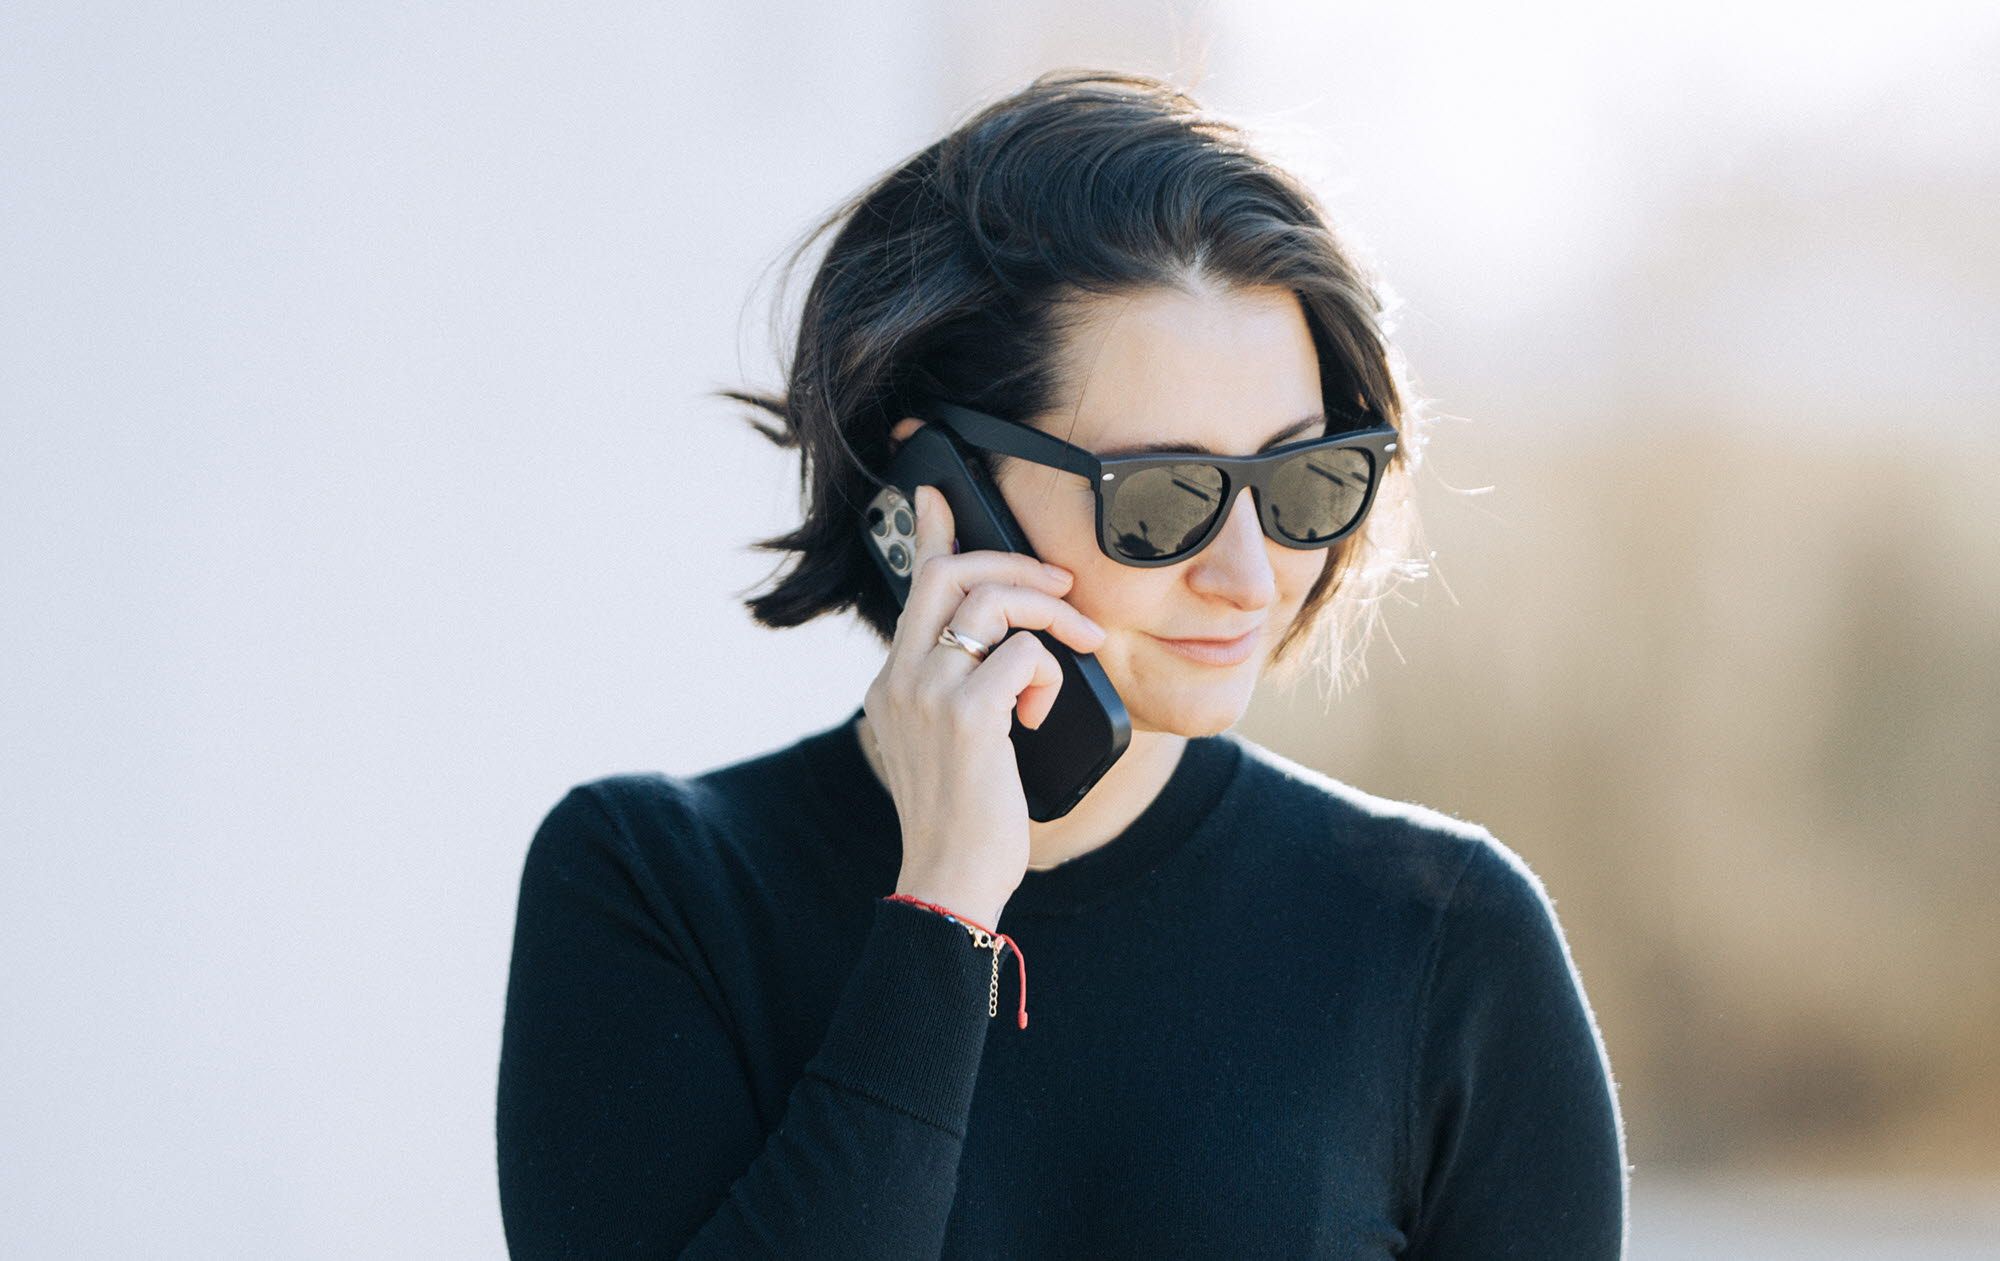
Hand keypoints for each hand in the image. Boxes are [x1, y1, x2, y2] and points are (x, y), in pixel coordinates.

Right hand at [863, 484, 1107, 924]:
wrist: (949, 878)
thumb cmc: (966, 819)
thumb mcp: (953, 743)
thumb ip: (965, 691)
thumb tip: (1014, 649)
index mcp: (894, 681)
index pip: (915, 585)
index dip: (932, 532)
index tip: (940, 493)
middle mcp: (901, 677)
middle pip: (952, 574)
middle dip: (1015, 563)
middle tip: (1061, 586)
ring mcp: (929, 692)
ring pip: (994, 602)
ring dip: (1050, 615)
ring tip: (1077, 646)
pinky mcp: (968, 715)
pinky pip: (1025, 654)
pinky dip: (1049, 674)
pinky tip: (1041, 716)